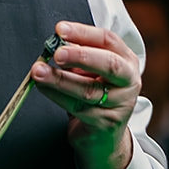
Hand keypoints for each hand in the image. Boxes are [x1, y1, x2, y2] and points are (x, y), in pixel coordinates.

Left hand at [31, 21, 139, 168]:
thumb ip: (78, 55)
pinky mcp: (105, 124)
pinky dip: (57, 96)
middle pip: (108, 64)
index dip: (83, 33)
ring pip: (88, 89)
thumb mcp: (91, 71)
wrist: (103, 138)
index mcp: (127, 61)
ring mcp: (120, 105)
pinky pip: (78, 108)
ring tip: (39, 71)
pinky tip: (44, 88)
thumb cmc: (96, 96)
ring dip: (59, 79)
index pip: (108, 40)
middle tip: (56, 53)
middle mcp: (129, 82)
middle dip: (80, 56)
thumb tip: (56, 41)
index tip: (61, 30)